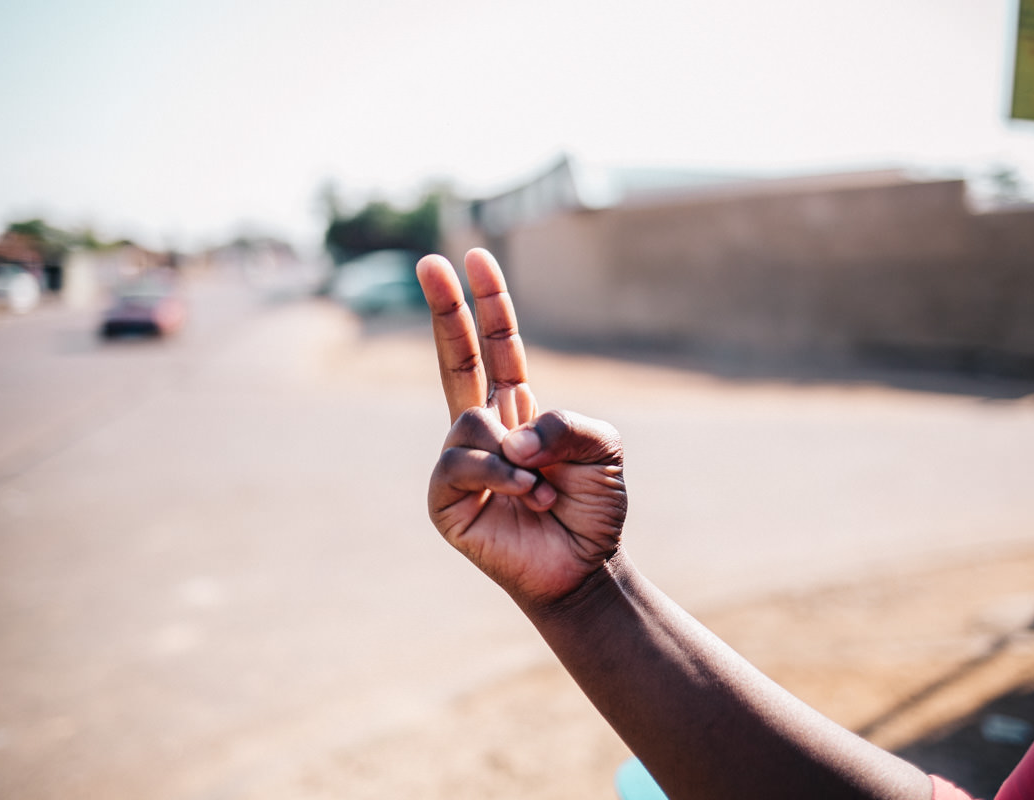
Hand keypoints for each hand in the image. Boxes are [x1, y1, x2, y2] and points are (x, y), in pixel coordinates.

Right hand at [416, 249, 626, 605]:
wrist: (583, 568)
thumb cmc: (593, 508)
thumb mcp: (603, 449)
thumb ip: (566, 423)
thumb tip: (507, 434)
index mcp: (519, 411)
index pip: (498, 348)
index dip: (489, 304)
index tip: (476, 258)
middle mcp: (483, 431)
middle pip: (456, 358)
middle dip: (445, 308)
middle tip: (430, 261)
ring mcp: (460, 463)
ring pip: (468, 422)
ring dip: (515, 455)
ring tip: (542, 488)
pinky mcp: (445, 500)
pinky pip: (459, 463)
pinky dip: (500, 476)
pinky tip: (525, 497)